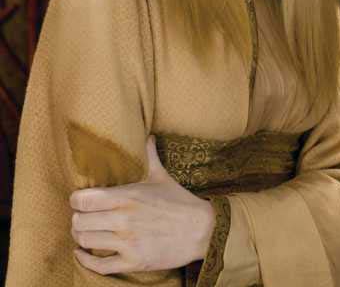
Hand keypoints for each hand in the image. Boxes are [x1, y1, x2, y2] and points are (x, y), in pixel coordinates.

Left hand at [70, 134, 215, 274]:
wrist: (201, 230)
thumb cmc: (179, 202)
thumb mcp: (162, 176)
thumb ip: (150, 156)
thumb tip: (149, 136)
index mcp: (127, 196)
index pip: (84, 199)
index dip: (75, 200)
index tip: (78, 200)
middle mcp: (123, 219)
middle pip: (80, 221)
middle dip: (77, 219)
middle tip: (81, 217)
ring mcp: (128, 242)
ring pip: (86, 241)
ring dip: (81, 237)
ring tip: (84, 232)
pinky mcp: (134, 261)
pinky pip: (99, 266)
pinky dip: (86, 260)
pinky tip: (82, 253)